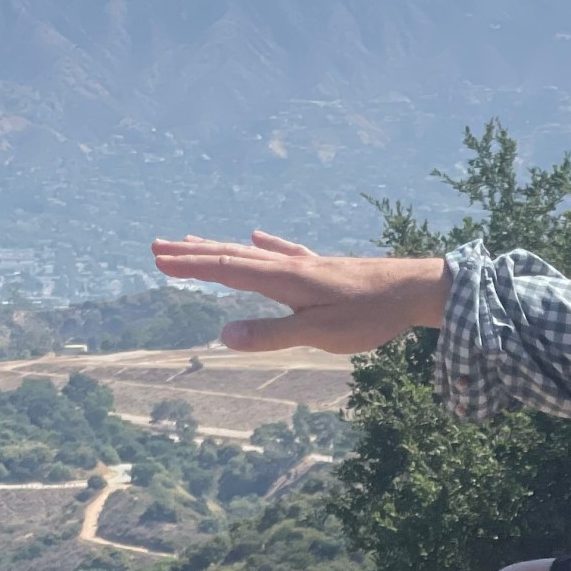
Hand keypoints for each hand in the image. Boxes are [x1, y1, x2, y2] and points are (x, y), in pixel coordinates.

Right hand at [149, 231, 448, 354]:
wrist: (414, 289)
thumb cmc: (368, 316)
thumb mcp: (317, 334)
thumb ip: (270, 334)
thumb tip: (222, 335)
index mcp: (283, 279)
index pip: (226, 270)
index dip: (190, 266)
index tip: (157, 260)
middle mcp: (289, 265)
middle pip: (232, 255)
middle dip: (192, 253)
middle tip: (156, 247)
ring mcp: (306, 263)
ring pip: (252, 251)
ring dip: (219, 247)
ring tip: (191, 241)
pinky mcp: (324, 267)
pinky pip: (283, 250)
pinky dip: (264, 243)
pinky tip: (258, 234)